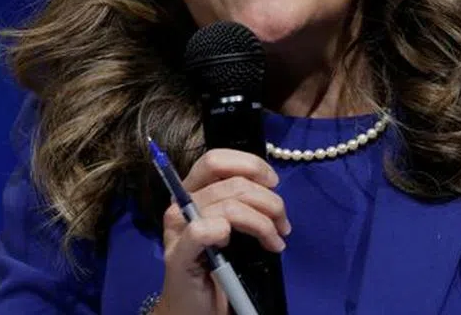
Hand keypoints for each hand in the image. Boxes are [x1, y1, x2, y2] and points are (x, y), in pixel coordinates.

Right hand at [156, 149, 290, 314]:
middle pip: (233, 184)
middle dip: (268, 202)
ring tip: (275, 242)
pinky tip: (232, 244)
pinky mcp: (178, 256)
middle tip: (283, 225)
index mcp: (193, 191)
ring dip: (262, 224)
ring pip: (229, 208)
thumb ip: (242, 201)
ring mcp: (177, 231)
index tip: (273, 183)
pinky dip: (222, 232)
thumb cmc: (217, 264)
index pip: (217, 159)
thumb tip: (270, 185)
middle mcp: (181, 205)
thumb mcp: (233, 225)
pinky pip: (202, 231)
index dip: (250, 165)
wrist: (196, 306)